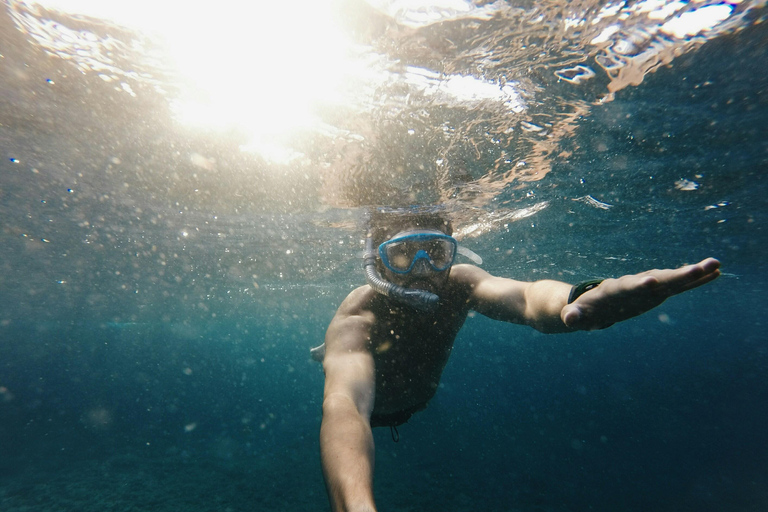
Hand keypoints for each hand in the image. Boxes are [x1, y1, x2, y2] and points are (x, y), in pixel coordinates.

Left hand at [561, 258, 720, 329]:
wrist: (590, 302)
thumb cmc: (582, 310)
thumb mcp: (575, 315)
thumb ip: (572, 316)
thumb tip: (568, 319)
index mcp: (615, 290)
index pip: (628, 286)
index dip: (639, 285)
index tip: (651, 281)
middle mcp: (635, 284)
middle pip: (658, 279)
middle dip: (677, 275)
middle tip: (698, 268)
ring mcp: (648, 287)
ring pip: (672, 279)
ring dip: (693, 274)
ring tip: (715, 265)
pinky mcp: (658, 292)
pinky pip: (679, 286)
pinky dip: (695, 280)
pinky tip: (715, 273)